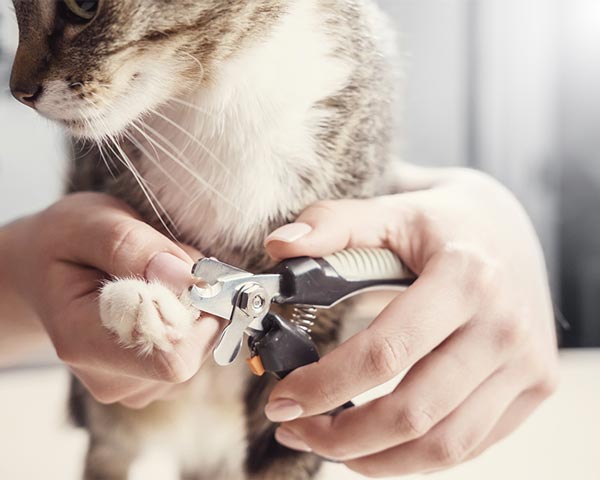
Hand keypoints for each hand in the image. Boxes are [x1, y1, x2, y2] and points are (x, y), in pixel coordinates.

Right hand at [5, 193, 219, 407]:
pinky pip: (197, 350)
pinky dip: (192, 319)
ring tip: (155, 279)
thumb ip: (133, 246)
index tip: (192, 271)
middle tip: (168, 264)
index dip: (198, 314)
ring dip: (194, 307)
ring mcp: (131, 386)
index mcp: (83, 342)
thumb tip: (187, 278)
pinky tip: (160, 299)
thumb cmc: (66, 243)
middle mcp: (108, 377)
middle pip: (193, 352)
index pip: (171, 358)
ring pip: (200, 349)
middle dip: (198, 302)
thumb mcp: (89, 223)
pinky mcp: (151, 382)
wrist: (44, 269)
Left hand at [263, 168, 558, 475]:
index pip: (386, 352)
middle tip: (295, 429)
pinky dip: (416, 457)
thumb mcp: (391, 211)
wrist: (509, 229)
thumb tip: (278, 245)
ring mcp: (526, 362)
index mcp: (465, 277)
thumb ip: (332, 224)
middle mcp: (504, 325)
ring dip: (375, 459)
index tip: (283, 399)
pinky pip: (470, 444)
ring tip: (328, 445)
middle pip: (414, 412)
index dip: (325, 386)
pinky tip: (377, 444)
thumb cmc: (445, 223)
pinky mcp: (535, 385)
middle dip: (340, 436)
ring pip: (445, 446)